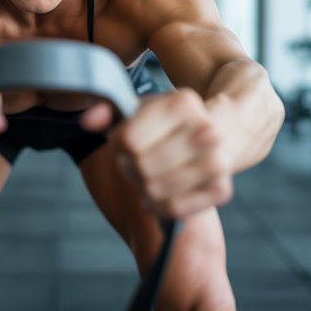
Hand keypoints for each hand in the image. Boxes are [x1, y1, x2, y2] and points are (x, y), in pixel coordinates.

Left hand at [81, 89, 232, 217]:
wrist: (209, 139)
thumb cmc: (163, 125)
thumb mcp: (135, 110)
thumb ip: (106, 111)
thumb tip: (88, 121)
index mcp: (184, 102)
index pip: (128, 140)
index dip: (118, 145)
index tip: (124, 141)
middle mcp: (207, 130)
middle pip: (141, 166)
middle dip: (129, 167)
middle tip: (136, 161)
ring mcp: (219, 162)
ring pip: (154, 189)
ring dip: (142, 187)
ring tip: (147, 175)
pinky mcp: (222, 190)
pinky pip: (171, 208)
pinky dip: (158, 205)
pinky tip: (159, 193)